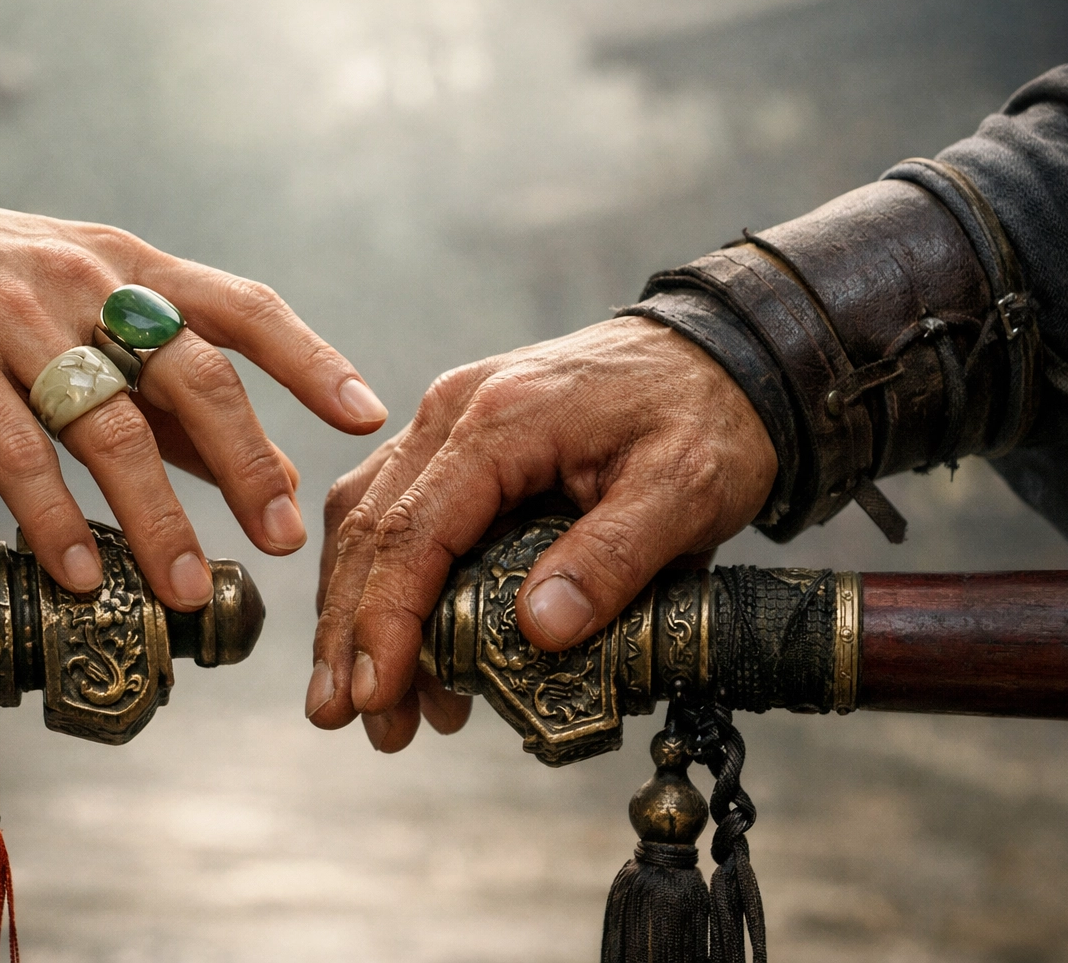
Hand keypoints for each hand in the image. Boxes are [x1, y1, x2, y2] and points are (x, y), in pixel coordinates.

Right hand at [0, 198, 386, 608]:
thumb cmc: (5, 296)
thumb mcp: (98, 321)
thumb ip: (184, 401)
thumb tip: (279, 475)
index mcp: (139, 270)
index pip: (244, 307)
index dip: (310, 359)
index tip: (366, 414)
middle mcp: (90, 285)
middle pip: (191, 373)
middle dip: (246, 460)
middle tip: (281, 537)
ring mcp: (17, 322)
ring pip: (109, 425)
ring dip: (157, 515)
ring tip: (189, 590)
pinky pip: (14, 453)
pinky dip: (56, 519)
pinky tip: (83, 578)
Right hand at [306, 316, 775, 749]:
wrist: (720, 351)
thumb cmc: (705, 414)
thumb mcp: (686, 488)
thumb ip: (613, 557)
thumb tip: (541, 629)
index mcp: (500, 421)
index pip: (414, 532)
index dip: (386, 621)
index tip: (376, 692)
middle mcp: (453, 413)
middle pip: (371, 530)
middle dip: (349, 632)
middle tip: (347, 716)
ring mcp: (448, 422)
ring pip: (368, 519)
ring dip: (355, 610)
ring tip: (376, 699)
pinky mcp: (458, 441)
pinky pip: (395, 506)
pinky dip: (383, 576)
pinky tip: (396, 637)